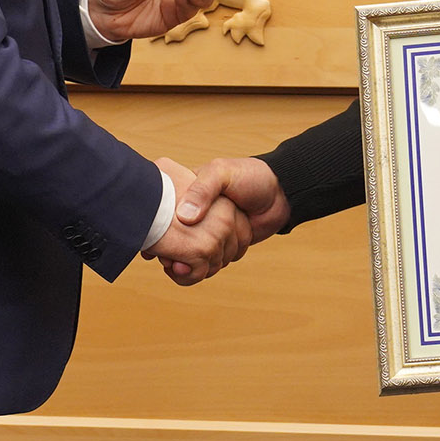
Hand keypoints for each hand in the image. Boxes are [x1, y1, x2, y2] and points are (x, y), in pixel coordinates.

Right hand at [158, 157, 290, 281]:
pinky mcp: (222, 245)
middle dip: (172, 254)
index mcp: (188, 193)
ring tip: (181, 267)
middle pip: (174, 240)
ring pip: (190, 254)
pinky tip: (200, 267)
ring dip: (188, 264)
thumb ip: (204, 189)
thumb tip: (184, 218)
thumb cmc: (252, 176)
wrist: (281, 194)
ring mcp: (208, 231)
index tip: (158, 248)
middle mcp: (195, 214)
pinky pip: (208, 261)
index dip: (160, 233)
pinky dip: (205, 267)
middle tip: (170, 263)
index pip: (164, 217)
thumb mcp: (223, 173)